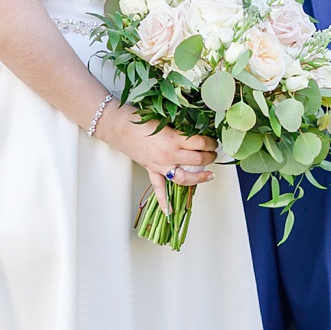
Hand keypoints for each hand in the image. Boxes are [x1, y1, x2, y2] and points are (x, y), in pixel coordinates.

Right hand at [100, 107, 217, 210]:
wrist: (117, 125)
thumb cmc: (138, 118)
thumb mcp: (165, 119)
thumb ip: (180, 128)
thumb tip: (196, 130)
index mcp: (174, 139)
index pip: (201, 143)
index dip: (211, 142)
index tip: (214, 141)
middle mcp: (169, 155)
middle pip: (198, 160)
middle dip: (210, 156)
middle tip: (213, 153)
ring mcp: (160, 165)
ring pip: (185, 178)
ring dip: (200, 177)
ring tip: (209, 175)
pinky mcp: (151, 170)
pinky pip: (159, 188)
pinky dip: (164, 201)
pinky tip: (170, 211)